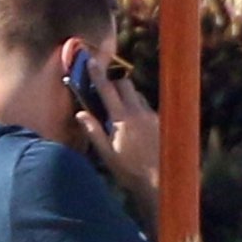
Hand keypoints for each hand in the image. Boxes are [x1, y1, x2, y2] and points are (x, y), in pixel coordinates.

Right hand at [75, 72, 159, 193]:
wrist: (161, 180)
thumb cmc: (130, 171)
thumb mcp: (106, 154)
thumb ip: (93, 132)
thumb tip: (80, 114)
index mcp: (123, 119)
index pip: (107, 90)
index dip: (98, 75)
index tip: (91, 61)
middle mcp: (139, 112)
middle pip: (125, 84)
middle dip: (114, 83)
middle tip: (105, 94)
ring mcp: (152, 115)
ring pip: (136, 94)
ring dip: (125, 97)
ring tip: (118, 114)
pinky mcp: (159, 121)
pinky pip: (145, 106)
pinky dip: (136, 108)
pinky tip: (133, 126)